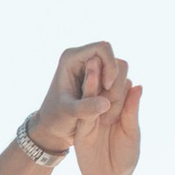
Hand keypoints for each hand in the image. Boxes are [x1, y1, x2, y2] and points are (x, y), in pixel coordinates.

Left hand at [28, 42, 126, 157]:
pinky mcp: (101, 80)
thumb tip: (106, 103)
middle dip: (115, 82)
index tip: (106, 87)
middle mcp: (84, 58)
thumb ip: (85, 108)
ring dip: (117, 91)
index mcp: (71, 57)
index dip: (110, 66)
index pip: (103, 48)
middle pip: (115, 60)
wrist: (54, 127)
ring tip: (103, 108)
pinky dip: (117, 97)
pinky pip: (119, 83)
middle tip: (105, 102)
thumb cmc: (56, 118)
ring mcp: (94, 69)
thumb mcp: (69, 113)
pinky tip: (105, 110)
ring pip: (121, 72)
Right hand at [71, 71, 141, 174]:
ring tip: (94, 63)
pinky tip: (88, 83)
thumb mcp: (132, 133)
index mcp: (121, 108)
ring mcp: (93, 115)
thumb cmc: (125, 157)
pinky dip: (86, 95)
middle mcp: (106, 108)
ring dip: (94, 77)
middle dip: (109, 78)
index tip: (125, 83)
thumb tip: (138, 85)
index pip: (123, 85)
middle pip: (106, 85)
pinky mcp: (82, 125)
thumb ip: (131, 111)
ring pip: (93, 92)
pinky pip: (83, 108)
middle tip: (110, 77)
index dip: (122, 81)